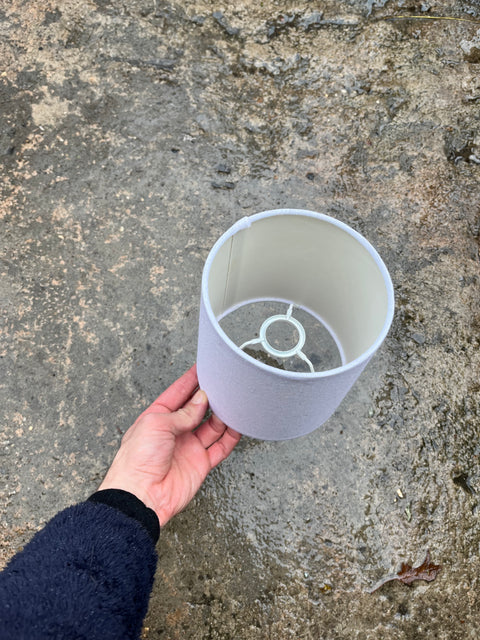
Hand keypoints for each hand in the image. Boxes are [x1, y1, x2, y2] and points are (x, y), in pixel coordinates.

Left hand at [98, 365, 240, 525]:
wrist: (141, 495)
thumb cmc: (137, 460)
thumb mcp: (157, 424)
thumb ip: (183, 413)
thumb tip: (201, 400)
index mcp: (158, 417)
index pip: (178, 392)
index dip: (191, 380)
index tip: (204, 367)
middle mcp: (174, 431)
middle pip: (197, 408)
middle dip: (210, 396)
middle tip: (223, 384)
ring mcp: (188, 447)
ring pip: (212, 426)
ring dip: (223, 414)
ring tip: (233, 402)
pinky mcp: (200, 463)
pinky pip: (220, 446)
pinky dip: (230, 436)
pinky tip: (237, 426)